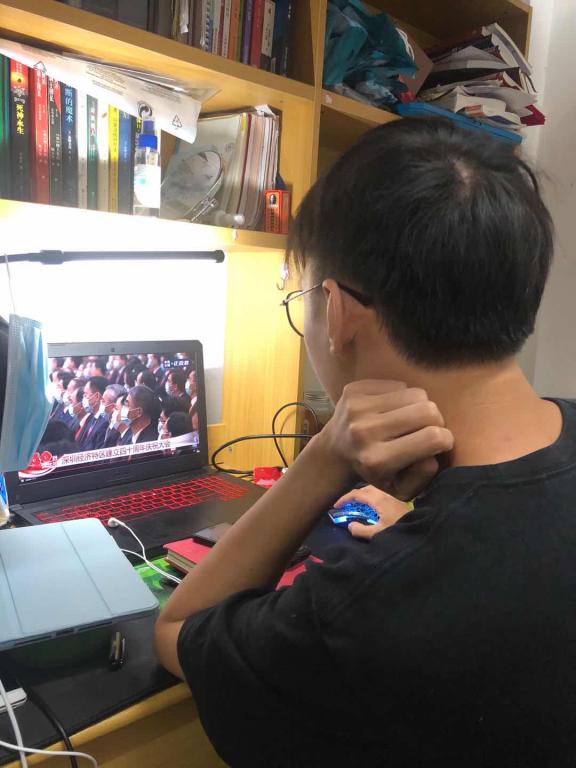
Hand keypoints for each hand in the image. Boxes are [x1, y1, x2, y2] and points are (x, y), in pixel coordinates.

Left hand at [315, 380, 452, 499]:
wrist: (334, 453)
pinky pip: (398, 383)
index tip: (440, 444)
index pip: (433, 438)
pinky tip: (390, 410)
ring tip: (407, 420)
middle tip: (426, 430)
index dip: (446, 440)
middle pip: (428, 410)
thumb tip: (434, 450)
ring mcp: (356, 408)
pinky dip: (400, 396)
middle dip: (436, 421)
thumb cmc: (376, 473)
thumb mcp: (402, 489)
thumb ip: (424, 476)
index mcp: (378, 460)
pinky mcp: (353, 390)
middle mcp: (364, 432)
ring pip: (416, 393)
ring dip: (419, 406)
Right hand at [334, 485, 409, 539]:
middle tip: (345, 504)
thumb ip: (361, 530)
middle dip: (352, 495)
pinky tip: (372, 505)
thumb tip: (350, 526)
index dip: (344, 499)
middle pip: (364, 488)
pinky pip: (380, 492)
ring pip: (372, 489)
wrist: (421, 530)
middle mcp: (384, 493)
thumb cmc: (399, 530)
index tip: (336, 506)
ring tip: (357, 504)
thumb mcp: (378, 534)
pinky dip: (371, 495)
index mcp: (378, 499)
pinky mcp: (397, 499)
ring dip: (362, 494)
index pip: (356, 494)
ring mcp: (392, 495)